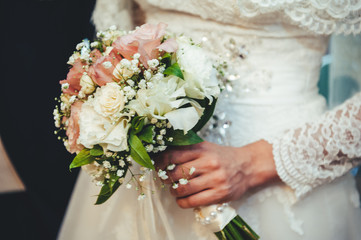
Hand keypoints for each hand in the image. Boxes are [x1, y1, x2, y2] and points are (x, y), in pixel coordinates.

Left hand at [155, 140, 279, 207]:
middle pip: (175, 173)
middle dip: (166, 178)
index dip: (160, 162)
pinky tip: (183, 199)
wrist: (248, 166)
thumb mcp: (206, 147)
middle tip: (166, 179)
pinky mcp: (219, 194)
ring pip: (182, 189)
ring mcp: (214, 179)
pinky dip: (182, 202)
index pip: (173, 155)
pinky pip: (192, 202)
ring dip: (173, 191)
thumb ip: (187, 149)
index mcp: (202, 148)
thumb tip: (161, 154)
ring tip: (175, 189)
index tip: (157, 165)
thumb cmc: (223, 157)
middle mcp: (208, 163)